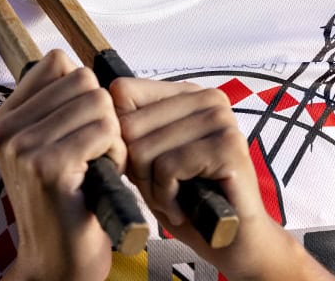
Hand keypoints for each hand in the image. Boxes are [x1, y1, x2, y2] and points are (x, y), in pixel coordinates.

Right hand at [0, 50, 122, 280]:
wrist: (57, 260)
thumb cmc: (66, 202)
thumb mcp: (46, 146)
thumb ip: (55, 105)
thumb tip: (77, 65)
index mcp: (5, 118)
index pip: (57, 62)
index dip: (83, 92)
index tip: (79, 128)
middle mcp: (8, 129)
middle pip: (83, 79)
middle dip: (102, 113)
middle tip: (92, 151)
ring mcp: (24, 147)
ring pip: (99, 102)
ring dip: (111, 135)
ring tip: (96, 165)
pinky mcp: (49, 167)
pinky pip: (106, 131)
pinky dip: (116, 153)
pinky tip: (101, 176)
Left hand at [112, 78, 331, 279]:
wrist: (235, 242)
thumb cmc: (191, 202)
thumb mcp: (149, 162)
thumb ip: (129, 135)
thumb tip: (100, 115)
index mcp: (188, 94)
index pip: (124, 92)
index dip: (121, 137)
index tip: (144, 164)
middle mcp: (208, 98)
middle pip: (130, 125)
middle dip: (138, 169)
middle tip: (164, 188)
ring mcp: (221, 119)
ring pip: (145, 148)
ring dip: (153, 187)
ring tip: (176, 198)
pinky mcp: (227, 146)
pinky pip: (168, 167)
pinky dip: (167, 197)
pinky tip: (185, 207)